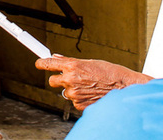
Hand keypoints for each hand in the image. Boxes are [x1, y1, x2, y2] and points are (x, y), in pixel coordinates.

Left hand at [35, 56, 151, 110]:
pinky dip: (80, 98)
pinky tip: (91, 93)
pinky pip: (74, 100)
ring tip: (88, 86)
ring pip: (65, 92)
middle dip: (57, 79)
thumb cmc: (110, 73)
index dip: (41, 63)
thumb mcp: (90, 62)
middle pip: (52, 80)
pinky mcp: (78, 104)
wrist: (123, 88)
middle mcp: (70, 79)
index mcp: (73, 66)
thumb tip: (58, 58)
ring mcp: (74, 93)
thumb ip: (71, 62)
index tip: (39, 63)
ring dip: (72, 89)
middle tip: (67, 78)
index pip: (49, 63)